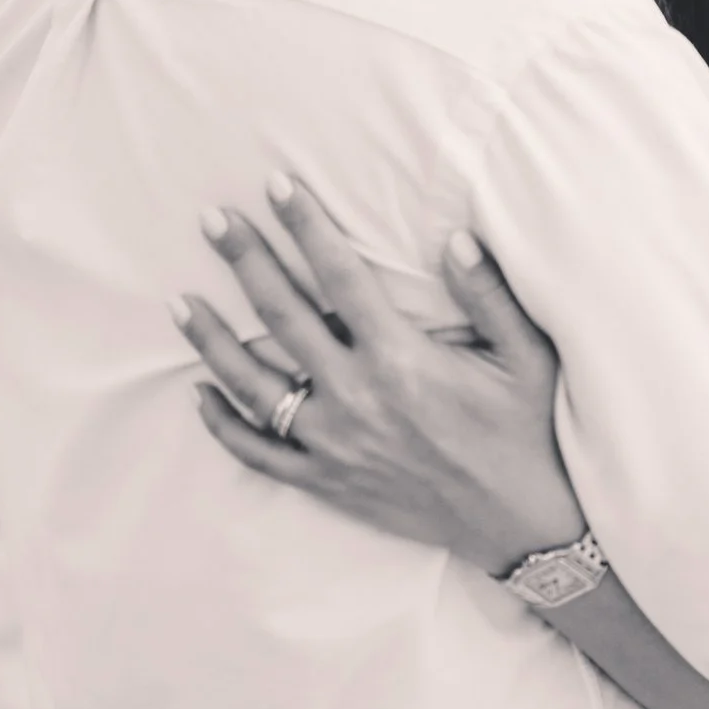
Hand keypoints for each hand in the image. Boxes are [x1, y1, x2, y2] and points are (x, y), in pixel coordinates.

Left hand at [180, 177, 581, 576]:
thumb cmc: (527, 431)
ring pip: (253, 384)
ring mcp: (334, 443)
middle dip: (245, 261)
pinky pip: (258, 453)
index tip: (277, 187)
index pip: (340, 276)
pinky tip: (200, 393)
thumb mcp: (527, 356)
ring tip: (181, 302)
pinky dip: (222, 423)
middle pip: (283, 315)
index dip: (307, 227)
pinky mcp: (327, 481)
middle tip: (212, 222)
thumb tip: (456, 237)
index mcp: (402, 358)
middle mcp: (357, 397)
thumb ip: (489, 294)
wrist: (521, 521)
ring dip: (211, 339)